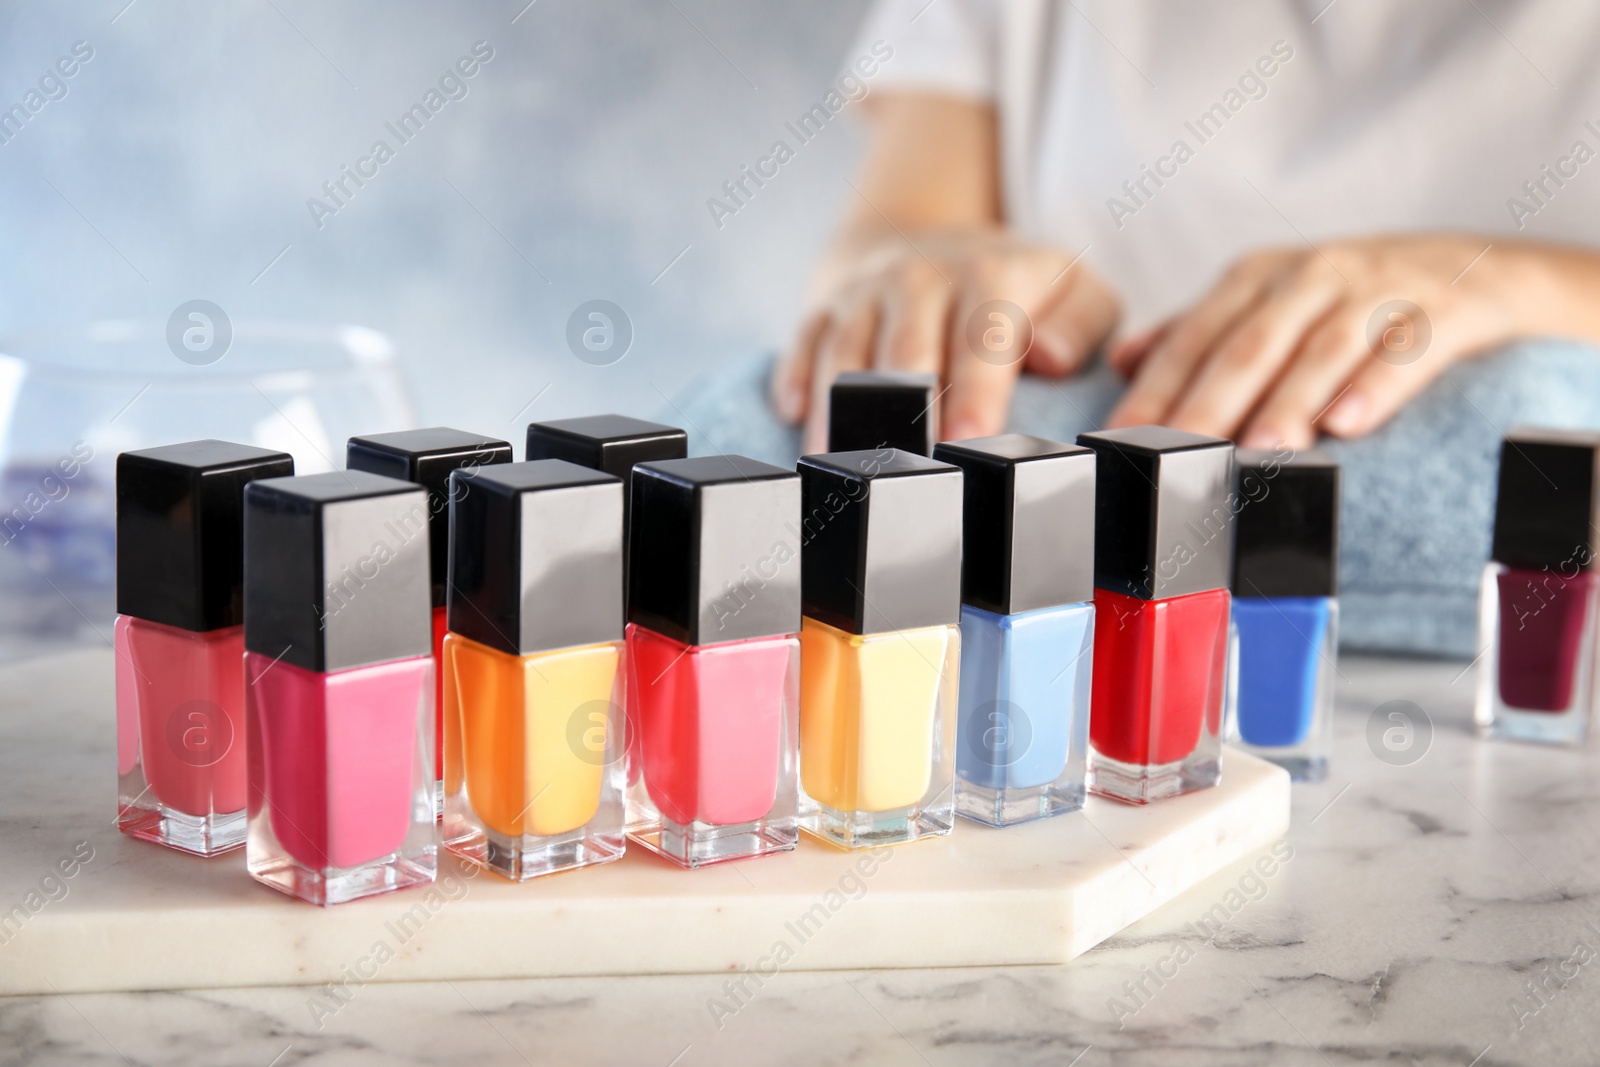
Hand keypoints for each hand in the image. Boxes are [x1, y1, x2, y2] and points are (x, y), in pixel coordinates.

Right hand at [772, 228, 1119, 452]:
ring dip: (844, 411)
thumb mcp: (1070, 287)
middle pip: (906, 354)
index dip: (975, 392)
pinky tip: (797, 416)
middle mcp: (920, 278)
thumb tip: (1053, 359)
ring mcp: (864, 294)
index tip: (970, 440)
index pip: (982, 338)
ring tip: (846, 461)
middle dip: (908, 411)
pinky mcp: (821, 311)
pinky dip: (797, 380)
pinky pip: (802, 346)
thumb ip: (1080, 322)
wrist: (926, 238)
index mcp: (990, 275)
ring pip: (847, 355)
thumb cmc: (1009, 288)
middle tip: (909, 465)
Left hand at [1106, 235, 1543, 447]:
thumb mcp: (1273, 304)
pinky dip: (1374, 386)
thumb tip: (1120, 363)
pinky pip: (1405, 350)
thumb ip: (1199, 333)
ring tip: (1261, 452)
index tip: (1124, 440)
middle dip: (1210, 404)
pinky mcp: (1444, 309)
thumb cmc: (1354, 300)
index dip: (1155, 390)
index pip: (1194, 339)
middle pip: (1249, 346)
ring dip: (1289, 402)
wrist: (1482, 267)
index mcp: (1257, 279)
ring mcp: (1378, 289)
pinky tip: (1348, 425)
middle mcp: (1310, 277)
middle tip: (1180, 457)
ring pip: (1322, 349)